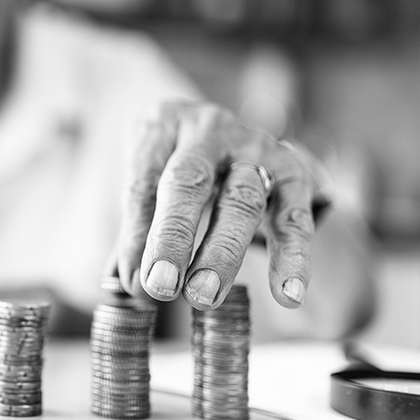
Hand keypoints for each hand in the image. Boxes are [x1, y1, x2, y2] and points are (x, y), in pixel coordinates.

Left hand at [106, 101, 327, 310]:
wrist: (216, 122)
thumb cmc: (171, 162)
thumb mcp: (146, 179)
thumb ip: (136, 233)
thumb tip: (126, 288)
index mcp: (161, 129)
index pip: (144, 180)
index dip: (137, 233)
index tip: (135, 279)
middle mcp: (207, 131)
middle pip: (190, 182)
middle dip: (175, 237)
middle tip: (162, 286)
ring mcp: (253, 146)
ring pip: (242, 199)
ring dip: (223, 254)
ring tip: (205, 296)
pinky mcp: (291, 168)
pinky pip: (294, 216)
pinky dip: (293, 257)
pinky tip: (288, 296)